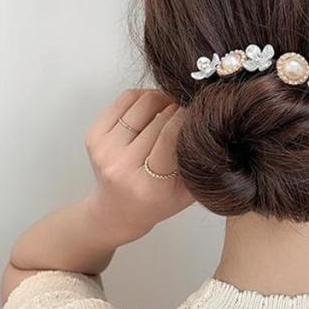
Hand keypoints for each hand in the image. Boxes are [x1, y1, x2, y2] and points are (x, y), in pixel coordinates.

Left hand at [83, 89, 194, 244]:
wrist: (116, 211)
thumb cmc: (159, 202)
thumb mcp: (189, 191)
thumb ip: (202, 162)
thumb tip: (216, 125)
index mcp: (148, 185)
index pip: (170, 135)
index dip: (189, 116)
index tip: (201, 111)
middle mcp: (120, 167)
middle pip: (159, 116)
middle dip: (179, 107)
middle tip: (191, 107)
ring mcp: (103, 150)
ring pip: (143, 102)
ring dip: (162, 98)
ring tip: (173, 106)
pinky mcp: (93, 136)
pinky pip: (125, 99)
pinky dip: (143, 96)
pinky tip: (153, 107)